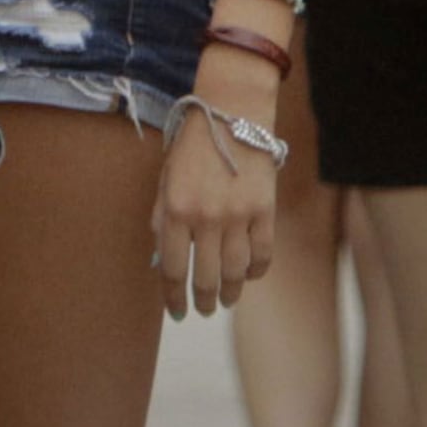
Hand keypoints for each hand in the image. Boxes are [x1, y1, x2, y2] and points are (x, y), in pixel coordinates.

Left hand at [150, 72, 279, 318]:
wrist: (232, 113)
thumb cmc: (192, 146)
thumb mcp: (165, 179)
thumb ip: (162, 218)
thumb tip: (161, 259)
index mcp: (175, 209)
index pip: (172, 269)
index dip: (173, 297)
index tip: (176, 312)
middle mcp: (206, 217)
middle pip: (205, 277)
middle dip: (202, 300)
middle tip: (203, 309)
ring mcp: (238, 215)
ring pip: (236, 272)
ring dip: (230, 293)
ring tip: (226, 301)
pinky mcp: (265, 210)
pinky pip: (262, 254)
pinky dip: (256, 271)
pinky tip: (249, 277)